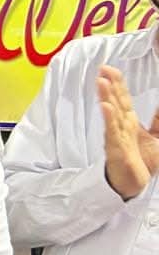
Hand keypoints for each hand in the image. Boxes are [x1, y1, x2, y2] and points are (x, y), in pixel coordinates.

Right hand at [98, 65, 158, 199]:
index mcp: (130, 122)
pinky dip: (109, 119)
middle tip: (103, 69)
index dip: (118, 83)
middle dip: (109, 85)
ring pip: (112, 114)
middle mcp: (122, 127)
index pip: (123, 99)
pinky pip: (113, 132)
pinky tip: (106, 107)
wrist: (132, 185)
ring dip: (106, 97)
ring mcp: (117, 137)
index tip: (110, 69)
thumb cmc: (141, 162)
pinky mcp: (116, 149)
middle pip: (116, 102)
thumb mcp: (157, 138)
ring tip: (101, 82)